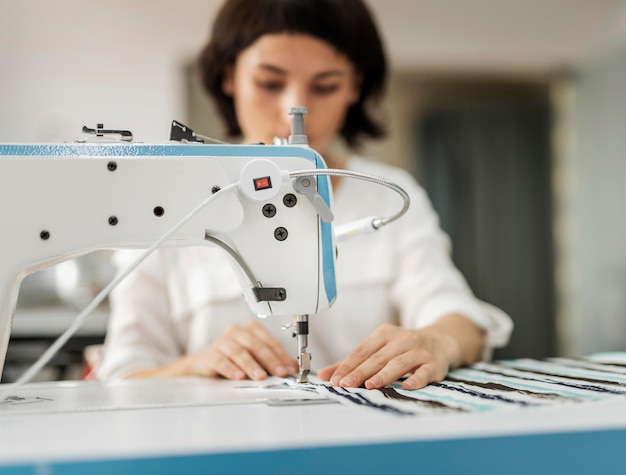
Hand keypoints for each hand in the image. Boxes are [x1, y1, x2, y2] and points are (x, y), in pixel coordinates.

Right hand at [128, 320, 298, 380]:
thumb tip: (293, 367)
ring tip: (260, 376)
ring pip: (238, 352)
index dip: (281, 355)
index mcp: (250, 330)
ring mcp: (222, 343)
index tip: (289, 368)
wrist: (204, 365)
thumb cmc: (233, 359)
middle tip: (279, 372)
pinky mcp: (209, 355)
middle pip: (255, 345)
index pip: (269, 341)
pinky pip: (220, 360)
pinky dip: (230, 368)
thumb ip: (274, 361)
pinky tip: (238, 376)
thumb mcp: (255, 358)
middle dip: (269, 360)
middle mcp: (236, 332)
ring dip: (251, 365)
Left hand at [317, 315, 483, 389]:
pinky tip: (408, 387)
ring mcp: (419, 351)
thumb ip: (352, 362)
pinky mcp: (434, 364)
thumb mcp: (379, 348)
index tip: (335, 379)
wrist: (441, 340)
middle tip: (346, 384)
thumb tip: (325, 375)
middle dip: (360, 372)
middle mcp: (401, 340)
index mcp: (384, 334)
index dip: (348, 365)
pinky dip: (417, 379)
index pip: (362, 350)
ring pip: (399, 363)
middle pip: (378, 357)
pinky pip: (425, 371)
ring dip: (384, 375)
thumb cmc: (403, 347)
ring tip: (370, 385)